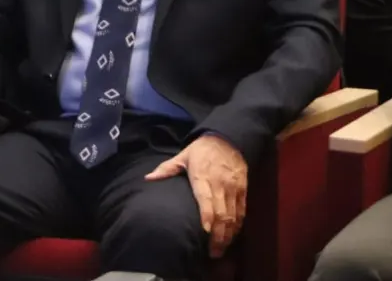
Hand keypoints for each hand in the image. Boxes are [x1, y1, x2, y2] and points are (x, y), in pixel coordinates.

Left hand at [145, 134, 247, 258]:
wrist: (228, 139)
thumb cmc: (201, 150)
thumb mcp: (183, 156)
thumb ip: (166, 169)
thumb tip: (148, 178)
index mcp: (202, 176)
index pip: (206, 199)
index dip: (207, 216)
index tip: (205, 231)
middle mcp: (219, 184)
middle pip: (221, 213)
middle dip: (218, 234)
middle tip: (213, 252)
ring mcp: (233, 187)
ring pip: (232, 215)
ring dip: (228, 234)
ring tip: (221, 249)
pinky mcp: (243, 189)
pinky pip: (241, 210)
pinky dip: (238, 225)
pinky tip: (232, 236)